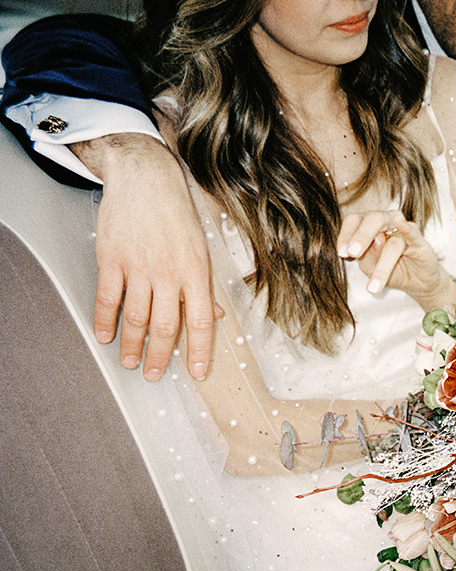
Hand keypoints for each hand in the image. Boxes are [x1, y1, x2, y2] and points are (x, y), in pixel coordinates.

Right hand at [72, 134, 217, 380]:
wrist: (146, 178)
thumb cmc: (177, 213)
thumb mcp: (201, 248)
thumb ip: (204, 285)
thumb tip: (217, 316)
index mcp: (196, 272)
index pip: (201, 321)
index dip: (199, 350)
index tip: (196, 372)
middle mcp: (169, 273)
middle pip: (165, 325)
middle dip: (159, 355)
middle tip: (153, 374)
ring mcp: (139, 267)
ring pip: (135, 317)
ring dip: (132, 344)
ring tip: (130, 362)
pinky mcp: (112, 259)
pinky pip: (108, 298)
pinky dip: (105, 320)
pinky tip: (104, 335)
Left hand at [337, 210, 455, 310]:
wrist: (417, 283)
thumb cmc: (391, 271)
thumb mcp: (371, 267)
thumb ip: (367, 256)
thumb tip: (373, 242)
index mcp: (369, 226)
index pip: (354, 221)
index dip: (346, 234)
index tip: (342, 253)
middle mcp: (386, 222)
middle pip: (372, 219)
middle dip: (361, 236)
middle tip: (354, 254)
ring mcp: (403, 230)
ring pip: (391, 239)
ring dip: (382, 263)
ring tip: (374, 284)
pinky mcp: (419, 241)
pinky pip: (412, 232)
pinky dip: (405, 227)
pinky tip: (399, 223)